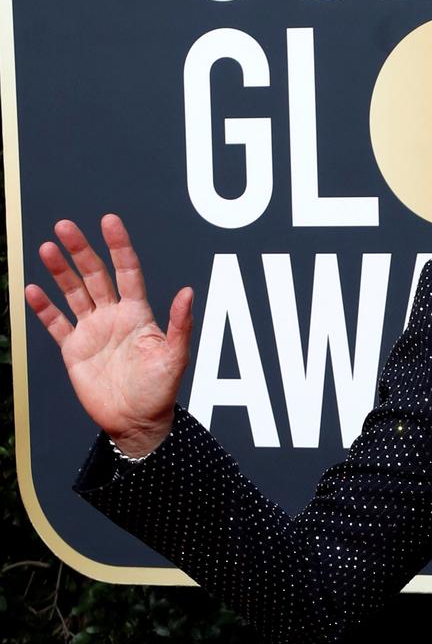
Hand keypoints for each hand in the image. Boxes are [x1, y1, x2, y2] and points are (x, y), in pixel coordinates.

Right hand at [24, 215, 192, 455]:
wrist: (136, 421)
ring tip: (46, 248)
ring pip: (73, 293)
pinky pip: (56, 323)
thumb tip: (188, 291)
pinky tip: (32, 289)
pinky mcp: (74, 350)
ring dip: (59, 271)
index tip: (109, 221)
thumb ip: (179, 324)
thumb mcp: (174, 356)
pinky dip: (44, 308)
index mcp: (139, 313)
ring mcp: (92, 331)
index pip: (127, 271)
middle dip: (81, 250)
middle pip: (95, 275)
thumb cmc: (161, 389)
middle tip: (65, 225)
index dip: (118, 246)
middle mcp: (114, 316)